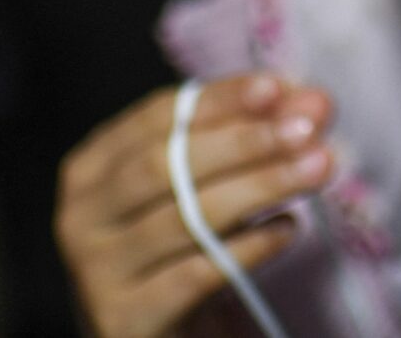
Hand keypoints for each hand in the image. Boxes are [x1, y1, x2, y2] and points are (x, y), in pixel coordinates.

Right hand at [55, 74, 333, 337]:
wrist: (152, 332)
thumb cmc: (180, 246)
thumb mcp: (205, 186)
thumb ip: (251, 136)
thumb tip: (312, 101)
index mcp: (93, 168)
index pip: (156, 118)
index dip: (218, 100)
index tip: (274, 87)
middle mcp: (82, 216)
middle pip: (166, 164)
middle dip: (244, 141)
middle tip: (307, 127)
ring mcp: (98, 272)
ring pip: (185, 217)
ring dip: (260, 186)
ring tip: (317, 166)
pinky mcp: (125, 319)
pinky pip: (194, 276)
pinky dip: (247, 248)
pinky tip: (287, 228)